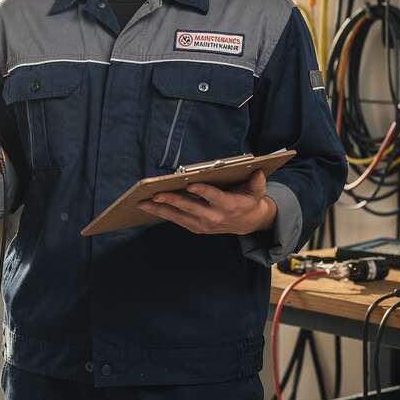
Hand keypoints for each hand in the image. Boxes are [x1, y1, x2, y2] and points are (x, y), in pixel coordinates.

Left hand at [138, 170, 275, 235]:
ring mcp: (203, 225)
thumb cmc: (249, 200)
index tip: (189, 184)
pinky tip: (149, 207)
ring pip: (178, 217)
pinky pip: (177, 221)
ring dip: (159, 210)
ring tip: (142, 203)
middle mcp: (213, 217)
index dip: (201, 191)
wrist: (248, 223)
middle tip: (155, 194)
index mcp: (228, 205)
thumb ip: (257, 182)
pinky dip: (162, 214)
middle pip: (190, 207)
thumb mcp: (257, 191)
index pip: (213, 196)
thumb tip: (257, 170)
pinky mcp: (196, 228)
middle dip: (171, 201)